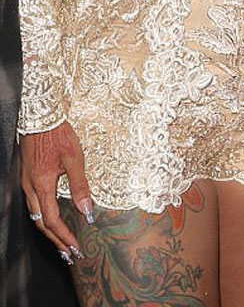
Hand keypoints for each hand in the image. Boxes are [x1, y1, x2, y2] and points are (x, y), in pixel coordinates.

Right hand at [20, 122, 92, 260]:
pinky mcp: (28, 177)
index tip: (75, 248)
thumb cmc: (58, 135)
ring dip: (49, 231)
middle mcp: (31, 189)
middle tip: (68, 254)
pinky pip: (34, 205)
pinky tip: (53, 218)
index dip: (64, 236)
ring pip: (36, 216)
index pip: (52, 221)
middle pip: (41, 224)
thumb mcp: (74, 158)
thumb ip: (80, 186)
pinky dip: (44, 217)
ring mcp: (27, 183)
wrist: (41, 117)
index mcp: (41, 186)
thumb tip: (87, 210)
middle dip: (55, 240)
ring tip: (62, 242)